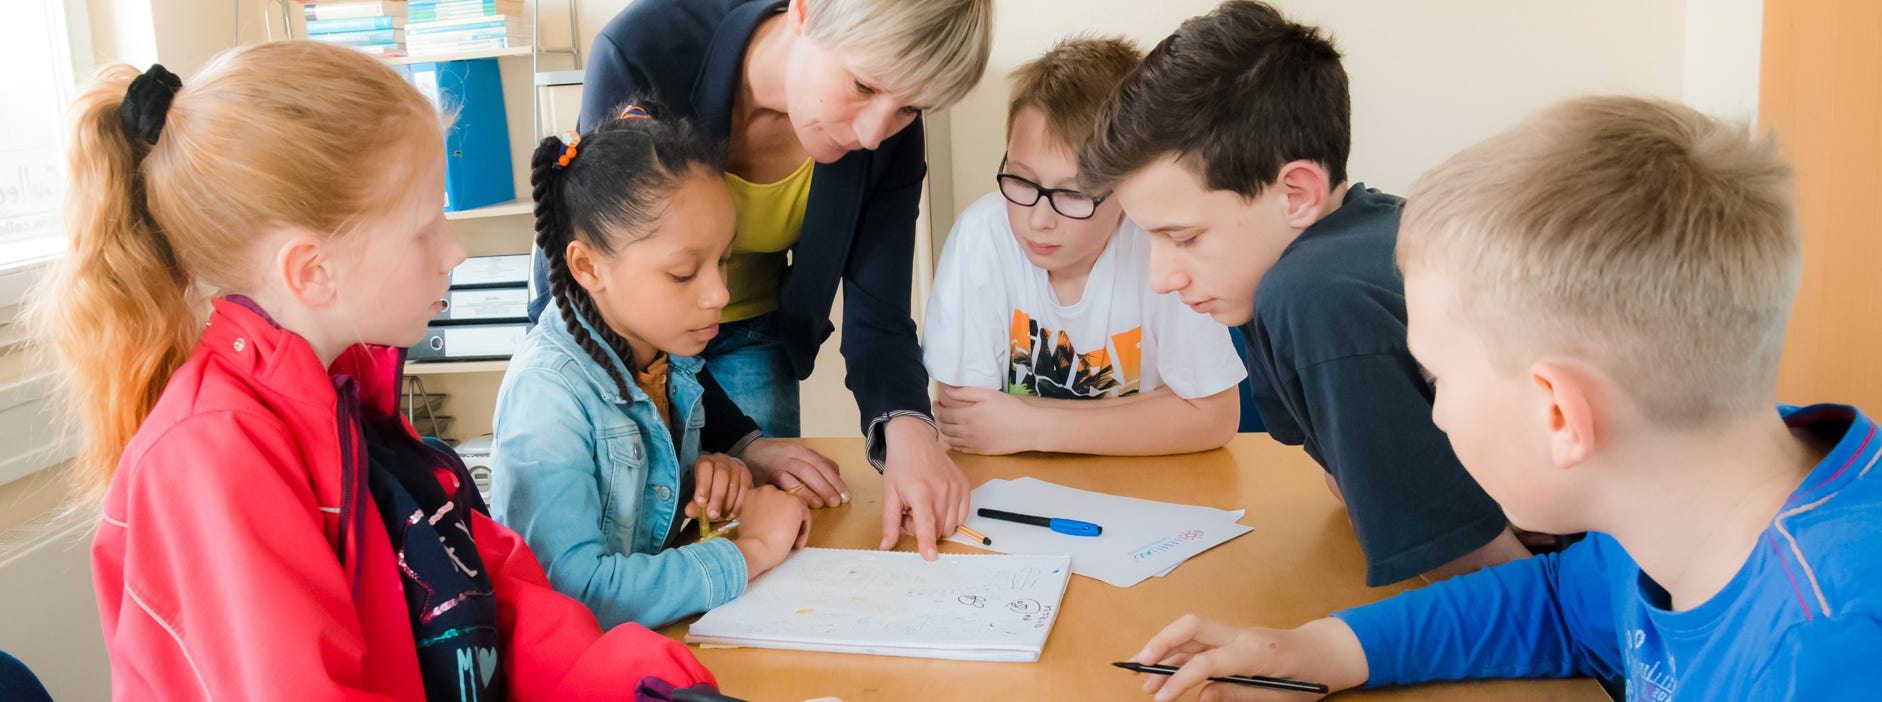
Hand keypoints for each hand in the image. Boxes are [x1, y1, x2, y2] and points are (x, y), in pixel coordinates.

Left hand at [686, 453, 750, 521]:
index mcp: (705, 461)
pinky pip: (745, 490)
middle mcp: (721, 461)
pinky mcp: (747, 475)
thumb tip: (689, 511)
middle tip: (712, 514)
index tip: (700, 502)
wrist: (724, 486)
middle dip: (717, 497)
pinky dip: (738, 504)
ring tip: (722, 516)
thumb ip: (694, 505)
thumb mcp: (698, 497)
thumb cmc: (708, 492)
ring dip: (728, 503)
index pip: (705, 467)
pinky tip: (732, 514)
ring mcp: (736, 467)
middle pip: (722, 475)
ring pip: (734, 484)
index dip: (703, 484)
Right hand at [731, 485, 811, 575]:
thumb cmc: (750, 543)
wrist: (754, 549)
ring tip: (792, 543)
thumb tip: (774, 519)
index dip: (776, 517)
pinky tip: (796, 544)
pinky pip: (806, 516)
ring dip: (796, 525)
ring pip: (796, 509)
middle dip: (787, 519)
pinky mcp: (795, 503)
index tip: (774, 532)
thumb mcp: (749, 521)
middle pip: (784, 503)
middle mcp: (766, 490)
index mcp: (753, 493)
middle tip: (785, 537)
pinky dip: (804, 531)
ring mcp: (782, 495)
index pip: (771, 501)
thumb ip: (760, 514)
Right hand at [741, 438, 849, 507]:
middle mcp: (792, 455)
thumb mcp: (798, 456)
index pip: (823, 464)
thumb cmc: (777, 459)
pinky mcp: (767, 474)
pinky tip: (804, 503)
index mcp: (802, 451)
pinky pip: (784, 482)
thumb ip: (817, 465)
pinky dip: (796, 492)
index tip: (846, 495)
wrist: (748, 452)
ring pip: (802, 473)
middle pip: (814, 468)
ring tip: (825, 504)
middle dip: (828, 485)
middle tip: (838, 502)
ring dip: (815, 489)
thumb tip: (837, 477)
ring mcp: (779, 463)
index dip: (836, 480)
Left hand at [879, 416, 969, 561]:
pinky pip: (962, 515)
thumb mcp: (890, 495)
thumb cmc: (900, 467)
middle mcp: (941, 490)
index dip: (927, 543)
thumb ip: (890, 523)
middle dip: (925, 530)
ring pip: (951, 525)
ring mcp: (955, 487)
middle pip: (938, 529)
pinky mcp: (965, 486)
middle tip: (912, 513)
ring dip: (937, 524)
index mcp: (920, 492)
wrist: (915, 441)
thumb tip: (886, 547)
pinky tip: (938, 504)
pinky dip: (950, 517)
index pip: (925, 523)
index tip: (931, 557)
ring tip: (924, 506)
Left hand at [933, 385, 1036, 454]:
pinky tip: (957, 436)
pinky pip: (960, 449)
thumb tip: (947, 390)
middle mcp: (966, 432)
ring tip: (946, 423)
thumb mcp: (988, 394)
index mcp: (967, 416)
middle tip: (939, 412)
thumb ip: (965, 392)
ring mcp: (973, 444)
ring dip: (944, 431)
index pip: (942, 414)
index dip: (936, 408)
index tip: (936, 402)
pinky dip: (954, 442)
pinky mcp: (980, 451)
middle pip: (943, 428)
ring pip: (950, 440)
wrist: (1028, 429)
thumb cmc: (1010, 408)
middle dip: (938, 419)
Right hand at [1129, 615, 1366, 701]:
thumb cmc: (1308, 676)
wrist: (1327, 652)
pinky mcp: (1232, 636)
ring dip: (1162, 647)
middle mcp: (1241, 635)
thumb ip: (1235, 693)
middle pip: (1191, 627)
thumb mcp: (1275, 695)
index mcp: (1255, 652)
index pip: (1208, 660)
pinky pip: (1199, 638)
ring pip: (1190, 630)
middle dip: (1160, 643)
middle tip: (1137, 667)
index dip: (1180, 679)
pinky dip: (1177, 650)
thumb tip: (1199, 696)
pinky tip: (1163, 667)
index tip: (1160, 699)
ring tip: (1141, 673)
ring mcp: (1236, 632)